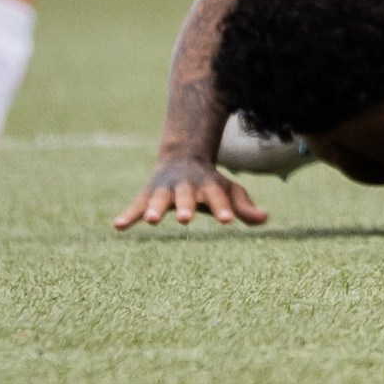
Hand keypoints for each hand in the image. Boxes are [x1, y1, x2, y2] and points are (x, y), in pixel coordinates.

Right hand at [114, 153, 267, 229]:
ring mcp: (165, 190)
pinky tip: (118, 226)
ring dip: (156, 210)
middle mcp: (185, 187)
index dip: (224, 208)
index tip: (228, 221)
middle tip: (187, 219)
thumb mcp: (229, 190)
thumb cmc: (210, 181)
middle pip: (186, 197)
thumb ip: (244, 206)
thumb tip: (265, 219)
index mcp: (208, 185)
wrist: (181, 156)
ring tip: (152, 221)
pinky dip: (128, 215)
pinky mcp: (147, 196)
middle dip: (186, 207)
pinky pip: (136, 206)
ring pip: (159, 200)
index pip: (218, 197)